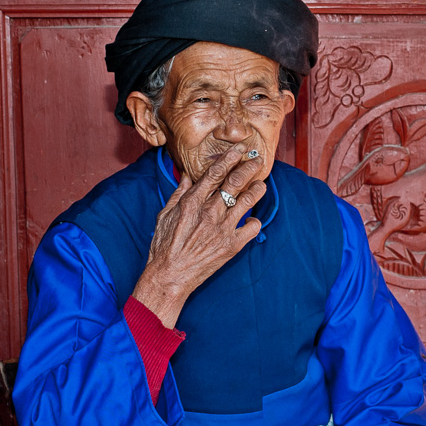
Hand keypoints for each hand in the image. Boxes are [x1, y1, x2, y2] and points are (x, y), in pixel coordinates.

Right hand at [131, 144, 266, 326]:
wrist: (170, 276)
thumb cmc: (164, 246)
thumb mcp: (165, 215)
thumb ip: (179, 194)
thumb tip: (187, 176)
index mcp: (192, 202)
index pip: (216, 172)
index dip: (231, 158)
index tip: (241, 149)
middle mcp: (210, 212)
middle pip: (236, 181)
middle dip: (249, 167)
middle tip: (258, 160)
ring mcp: (222, 229)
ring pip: (248, 200)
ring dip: (257, 189)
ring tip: (261, 184)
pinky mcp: (232, 246)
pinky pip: (252, 228)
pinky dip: (255, 221)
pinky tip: (251, 219)